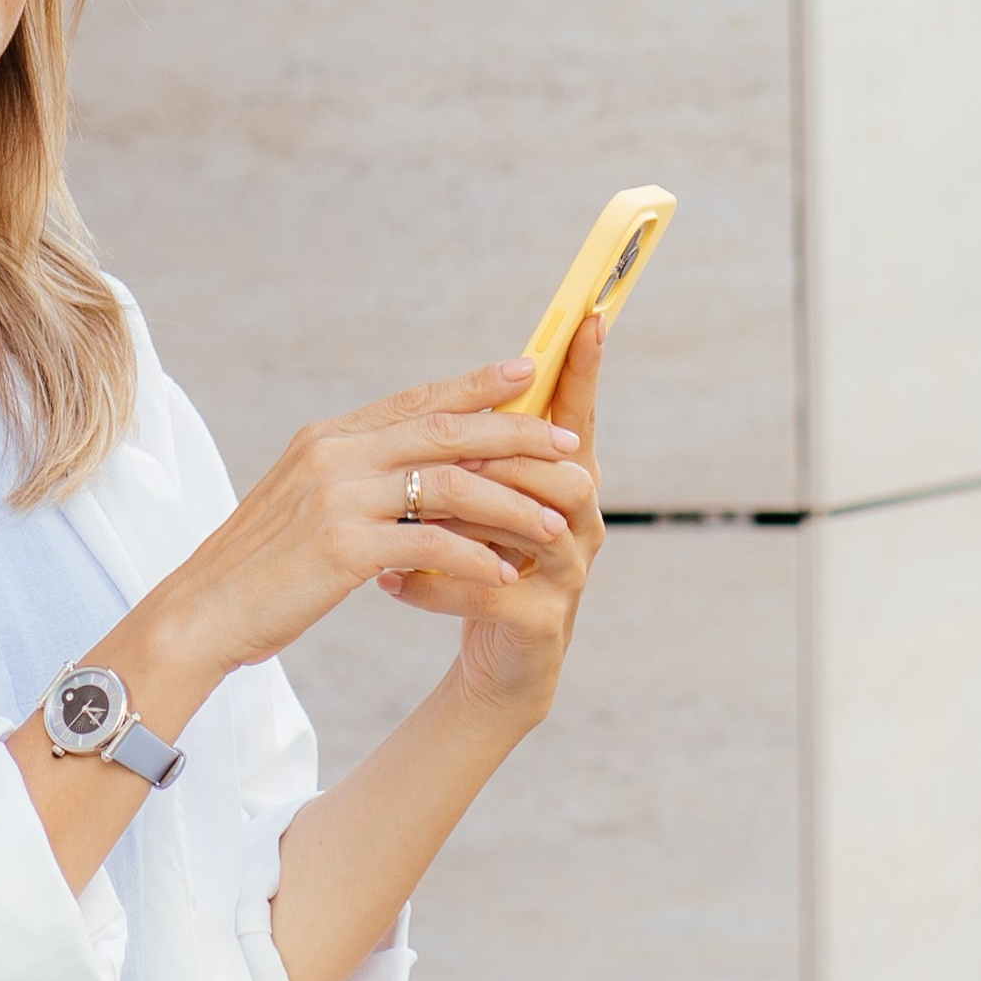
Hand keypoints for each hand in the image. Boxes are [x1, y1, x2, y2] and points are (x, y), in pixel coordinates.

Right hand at [146, 355, 589, 681]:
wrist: (198, 615)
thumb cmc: (255, 570)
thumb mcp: (302, 505)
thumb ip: (352, 478)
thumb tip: (410, 470)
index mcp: (326, 439)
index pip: (415, 401)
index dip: (475, 385)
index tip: (528, 371)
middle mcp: (333, 454)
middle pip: (444, 430)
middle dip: (515, 434)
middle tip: (568, 443)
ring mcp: (337, 498)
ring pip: (449, 484)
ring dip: (510, 503)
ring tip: (555, 523)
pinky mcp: (342, 547)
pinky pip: (431, 544)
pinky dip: (474, 558)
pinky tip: (504, 575)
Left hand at [376, 314, 605, 728]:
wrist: (495, 664)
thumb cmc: (481, 566)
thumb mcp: (476, 501)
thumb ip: (475, 451)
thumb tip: (455, 389)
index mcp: (565, 479)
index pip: (578, 413)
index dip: (586, 368)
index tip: (592, 316)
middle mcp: (580, 520)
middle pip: (557, 466)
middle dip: (502, 453)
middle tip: (446, 449)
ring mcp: (567, 572)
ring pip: (527, 523)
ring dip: (462, 515)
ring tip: (405, 516)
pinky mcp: (540, 620)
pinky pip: (488, 587)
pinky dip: (434, 581)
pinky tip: (388, 580)